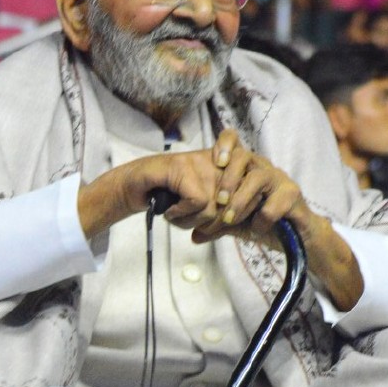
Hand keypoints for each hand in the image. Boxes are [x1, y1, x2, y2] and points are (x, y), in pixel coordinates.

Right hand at [78, 149, 225, 237]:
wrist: (137, 186)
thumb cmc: (170, 198)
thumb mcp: (202, 209)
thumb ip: (222, 214)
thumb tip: (233, 223)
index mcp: (229, 168)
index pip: (250, 194)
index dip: (233, 218)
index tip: (217, 224)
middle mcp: (218, 160)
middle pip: (231, 207)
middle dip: (209, 226)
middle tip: (188, 221)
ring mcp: (201, 161)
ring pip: (214, 208)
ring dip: (190, 221)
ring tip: (175, 214)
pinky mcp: (184, 167)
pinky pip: (197, 202)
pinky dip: (180, 214)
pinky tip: (169, 210)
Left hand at [187, 128, 314, 244]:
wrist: (296, 238)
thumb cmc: (263, 223)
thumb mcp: (235, 224)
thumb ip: (215, 226)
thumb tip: (194, 237)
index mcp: (245, 168)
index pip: (234, 141)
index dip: (224, 145)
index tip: (215, 163)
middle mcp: (262, 167)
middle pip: (243, 156)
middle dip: (228, 179)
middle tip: (219, 201)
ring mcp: (278, 179)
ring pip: (257, 178)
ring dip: (240, 200)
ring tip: (230, 219)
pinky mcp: (292, 195)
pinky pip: (272, 206)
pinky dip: (260, 221)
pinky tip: (258, 230)